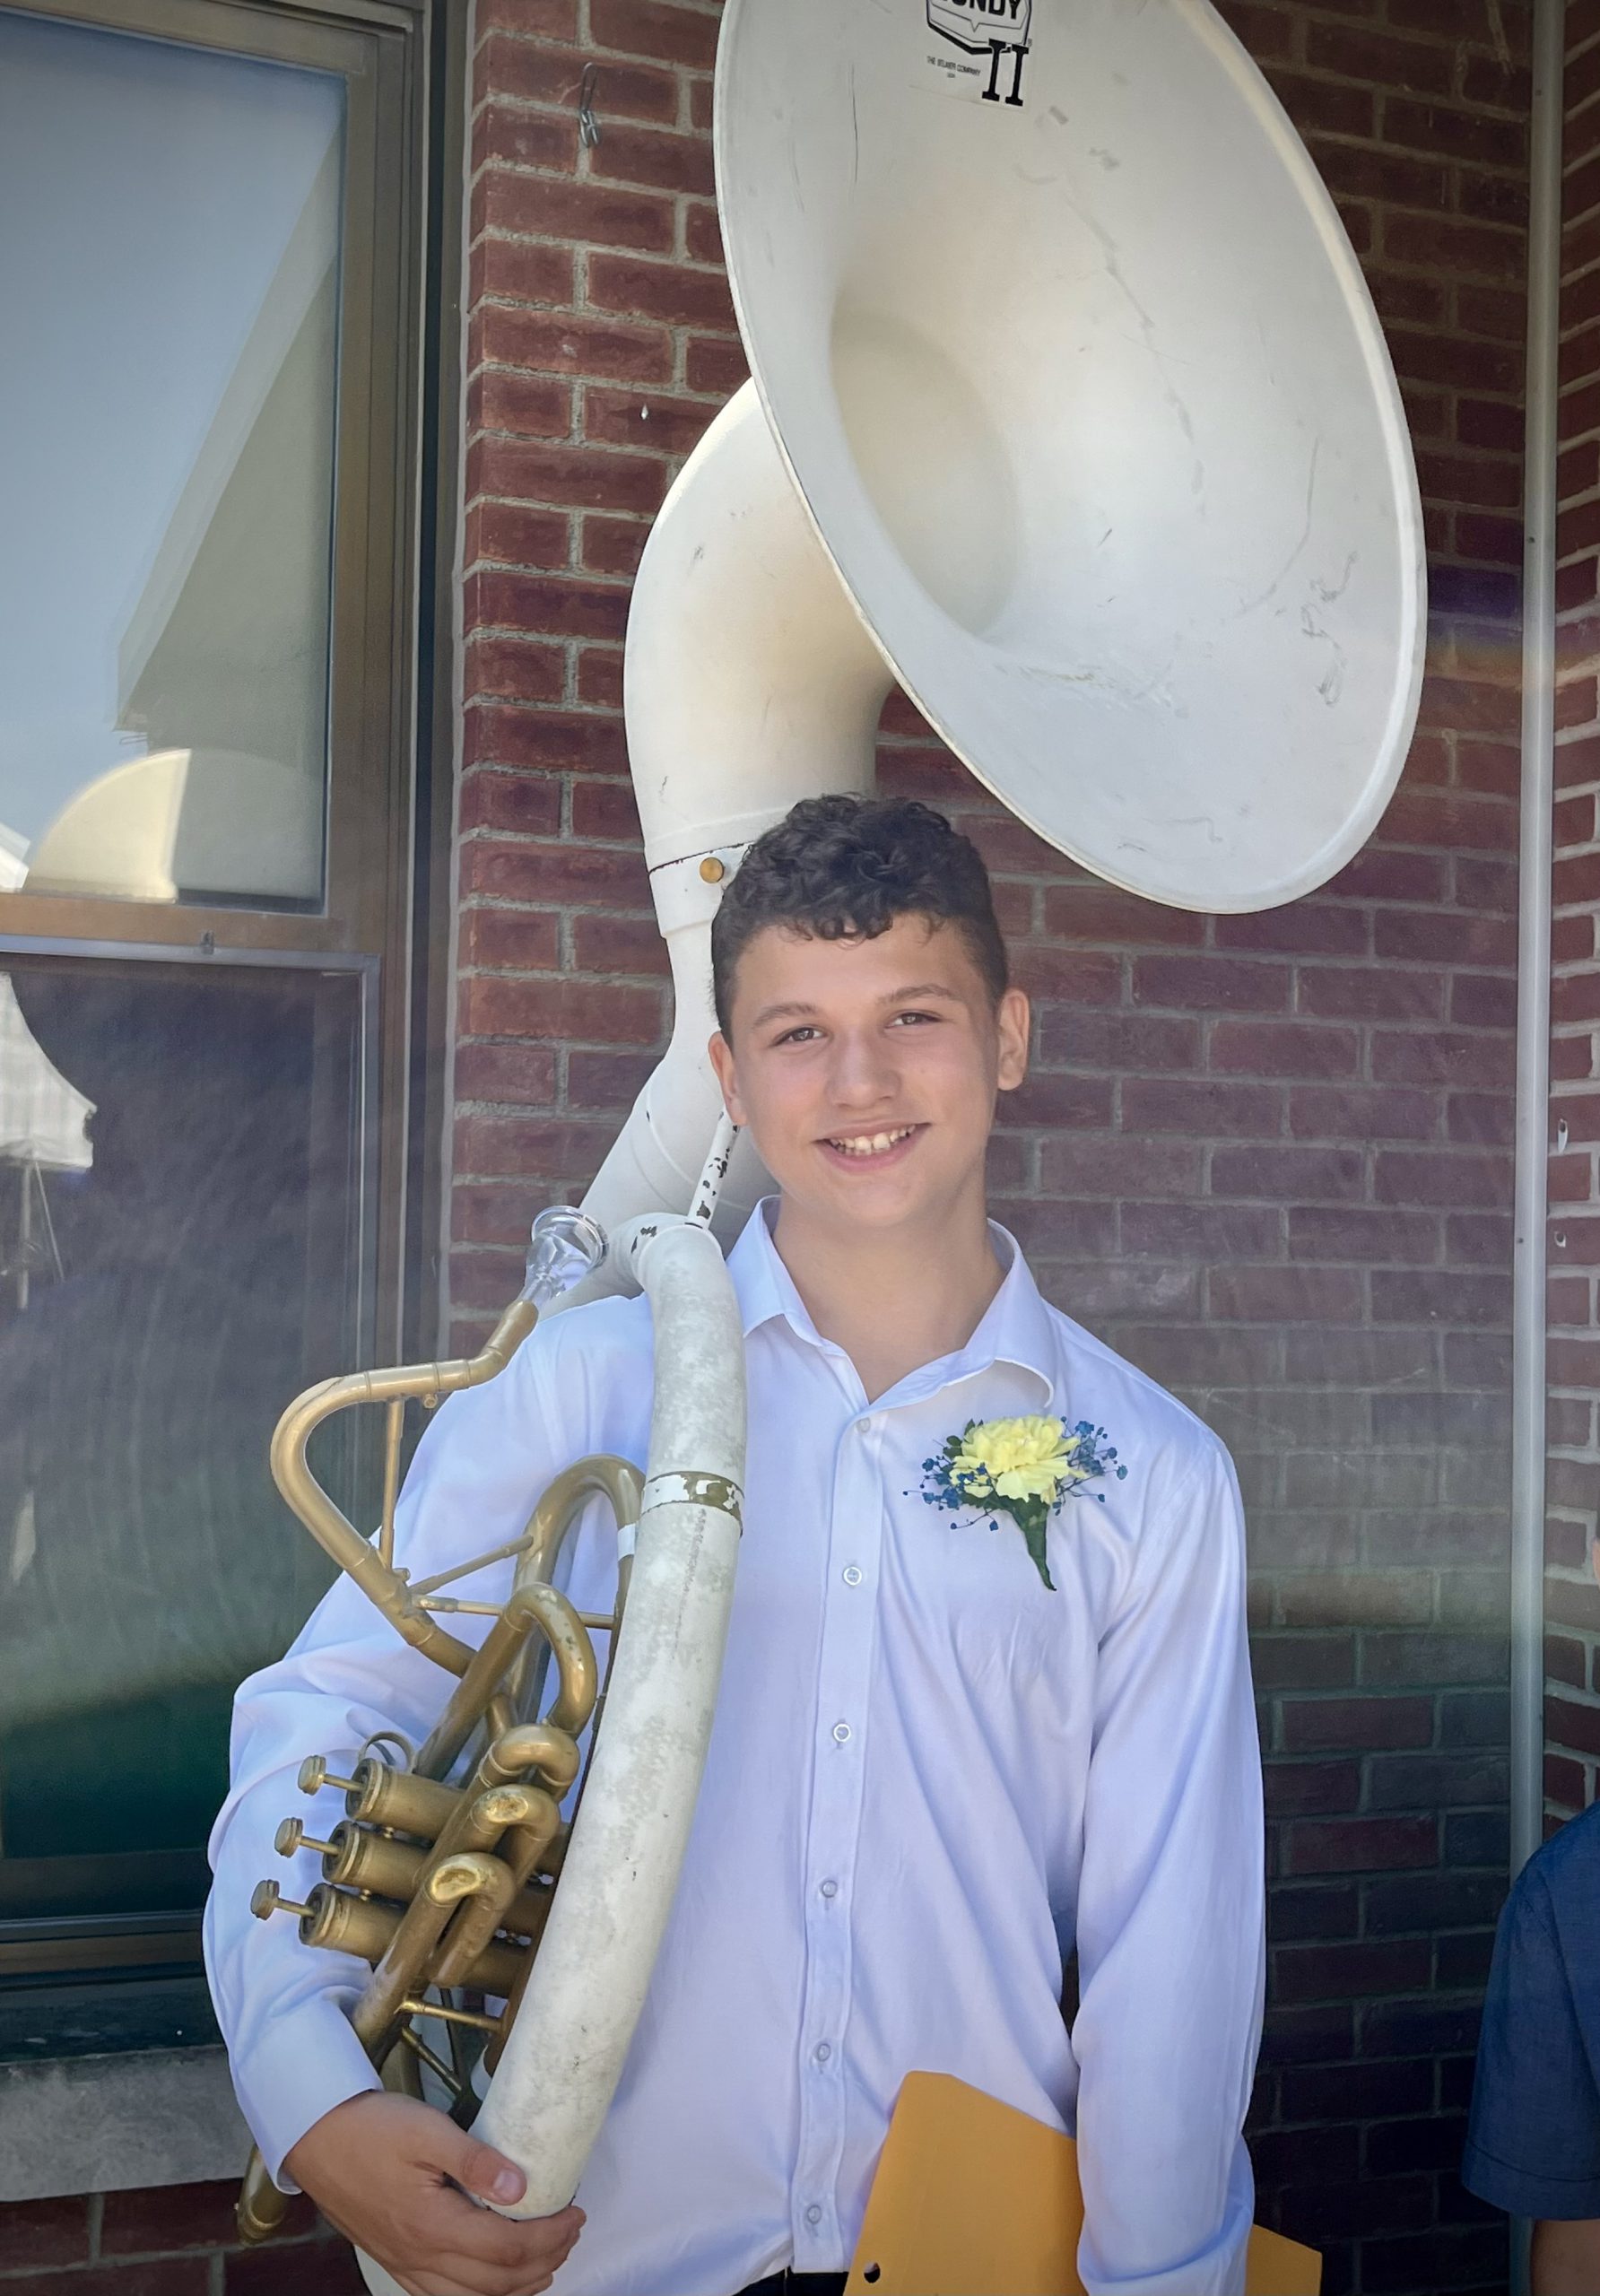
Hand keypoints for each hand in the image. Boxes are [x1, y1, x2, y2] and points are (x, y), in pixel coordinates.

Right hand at [285, 2091, 584, 2294]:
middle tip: (570, 2232)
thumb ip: (476, 2160)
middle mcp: (419, 2256)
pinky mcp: (395, 2261)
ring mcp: (405, 2264)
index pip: (506, 2250)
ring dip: (516, 2286)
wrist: (316, 2136)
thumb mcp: (427, 2131)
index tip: (574, 2212)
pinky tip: (495, 2280)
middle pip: (496, 2281)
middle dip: (543, 2261)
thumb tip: (521, 2189)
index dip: (548, 2237)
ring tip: (546, 2260)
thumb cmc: (372, 2128)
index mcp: (431, 2226)